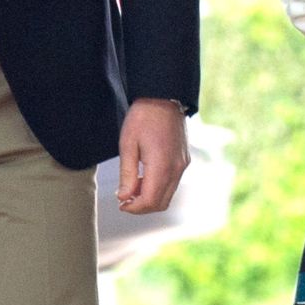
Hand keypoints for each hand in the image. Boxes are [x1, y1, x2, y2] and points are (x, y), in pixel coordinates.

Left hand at [116, 98, 188, 214]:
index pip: (150, 201)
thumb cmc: (143, 118)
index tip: (120, 203)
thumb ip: (126, 174)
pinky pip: (172, 183)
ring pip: (168, 195)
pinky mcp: (184, 160)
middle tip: (124, 198)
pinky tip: (144, 176)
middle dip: (141, 206)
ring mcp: (182, 165)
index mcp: (162, 165)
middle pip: (161, 203)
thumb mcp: (128, 145)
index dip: (133, 208)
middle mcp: (176, 168)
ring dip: (150, 197)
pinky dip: (158, 187)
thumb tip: (124, 197)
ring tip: (132, 185)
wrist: (164, 97)